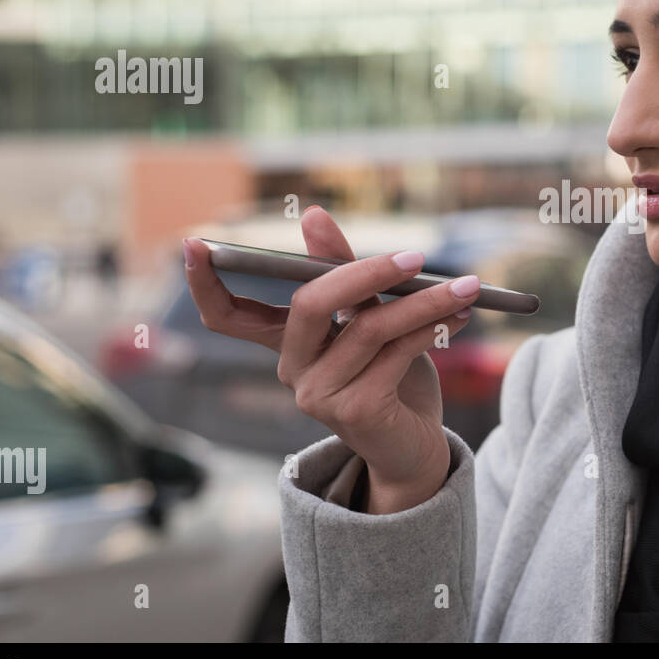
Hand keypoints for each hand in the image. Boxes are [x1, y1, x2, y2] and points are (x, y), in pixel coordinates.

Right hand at [181, 206, 480, 511]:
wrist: (416, 444)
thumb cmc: (391, 374)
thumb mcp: (369, 317)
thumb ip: (344, 272)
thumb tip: (312, 215)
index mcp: (286, 342)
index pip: (227, 315)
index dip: (205, 283)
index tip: (193, 244)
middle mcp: (292, 369)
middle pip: (309, 304)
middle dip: (364, 271)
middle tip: (415, 255)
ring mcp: (317, 394)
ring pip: (366, 327)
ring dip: (423, 302)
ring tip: (465, 287)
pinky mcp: (354, 410)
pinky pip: (394, 353)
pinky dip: (431, 329)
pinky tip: (459, 317)